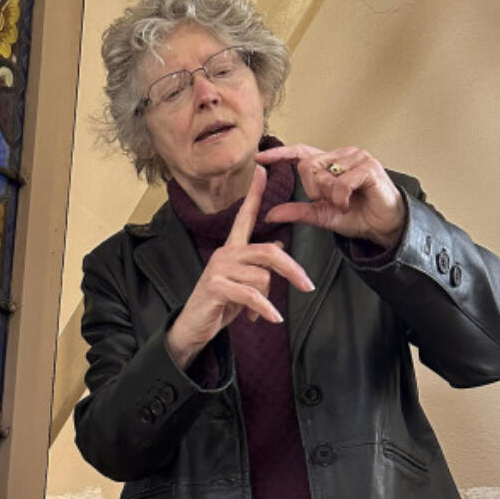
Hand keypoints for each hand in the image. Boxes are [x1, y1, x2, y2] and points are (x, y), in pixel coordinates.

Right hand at [165, 165, 313, 371]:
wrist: (192, 328)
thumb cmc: (218, 304)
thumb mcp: (243, 283)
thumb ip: (259, 264)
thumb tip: (280, 244)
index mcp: (231, 249)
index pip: (244, 217)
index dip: (254, 194)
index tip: (262, 170)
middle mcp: (224, 254)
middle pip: (268, 252)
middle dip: (291, 270)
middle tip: (308, 286)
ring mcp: (218, 270)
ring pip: (261, 277)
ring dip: (266, 300)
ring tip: (257, 313)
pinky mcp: (216, 287)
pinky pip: (252, 296)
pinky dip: (265, 309)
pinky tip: (271, 319)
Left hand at [260, 144, 405, 250]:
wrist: (382, 225)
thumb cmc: (356, 215)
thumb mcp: (320, 215)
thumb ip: (297, 212)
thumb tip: (270, 214)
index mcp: (329, 163)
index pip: (300, 153)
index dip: (280, 154)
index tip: (259, 158)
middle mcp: (342, 155)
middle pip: (307, 165)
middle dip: (312, 189)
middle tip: (329, 201)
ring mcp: (356, 157)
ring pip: (323, 174)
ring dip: (330, 196)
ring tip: (344, 202)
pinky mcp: (368, 166)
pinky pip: (340, 183)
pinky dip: (341, 198)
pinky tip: (350, 202)